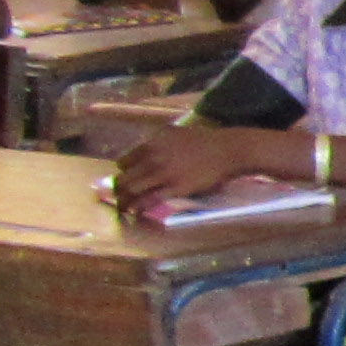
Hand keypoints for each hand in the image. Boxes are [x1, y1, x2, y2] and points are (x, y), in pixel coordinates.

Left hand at [112, 125, 264, 212]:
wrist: (227, 150)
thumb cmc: (204, 140)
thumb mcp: (175, 133)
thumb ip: (157, 141)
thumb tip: (147, 150)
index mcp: (151, 145)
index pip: (124, 162)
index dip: (124, 173)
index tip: (126, 180)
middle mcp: (152, 159)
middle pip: (124, 178)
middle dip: (119, 190)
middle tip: (119, 198)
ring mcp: (164, 174)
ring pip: (133, 190)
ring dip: (124, 201)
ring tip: (123, 208)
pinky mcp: (176, 188)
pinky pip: (150, 200)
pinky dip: (139, 207)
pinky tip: (136, 213)